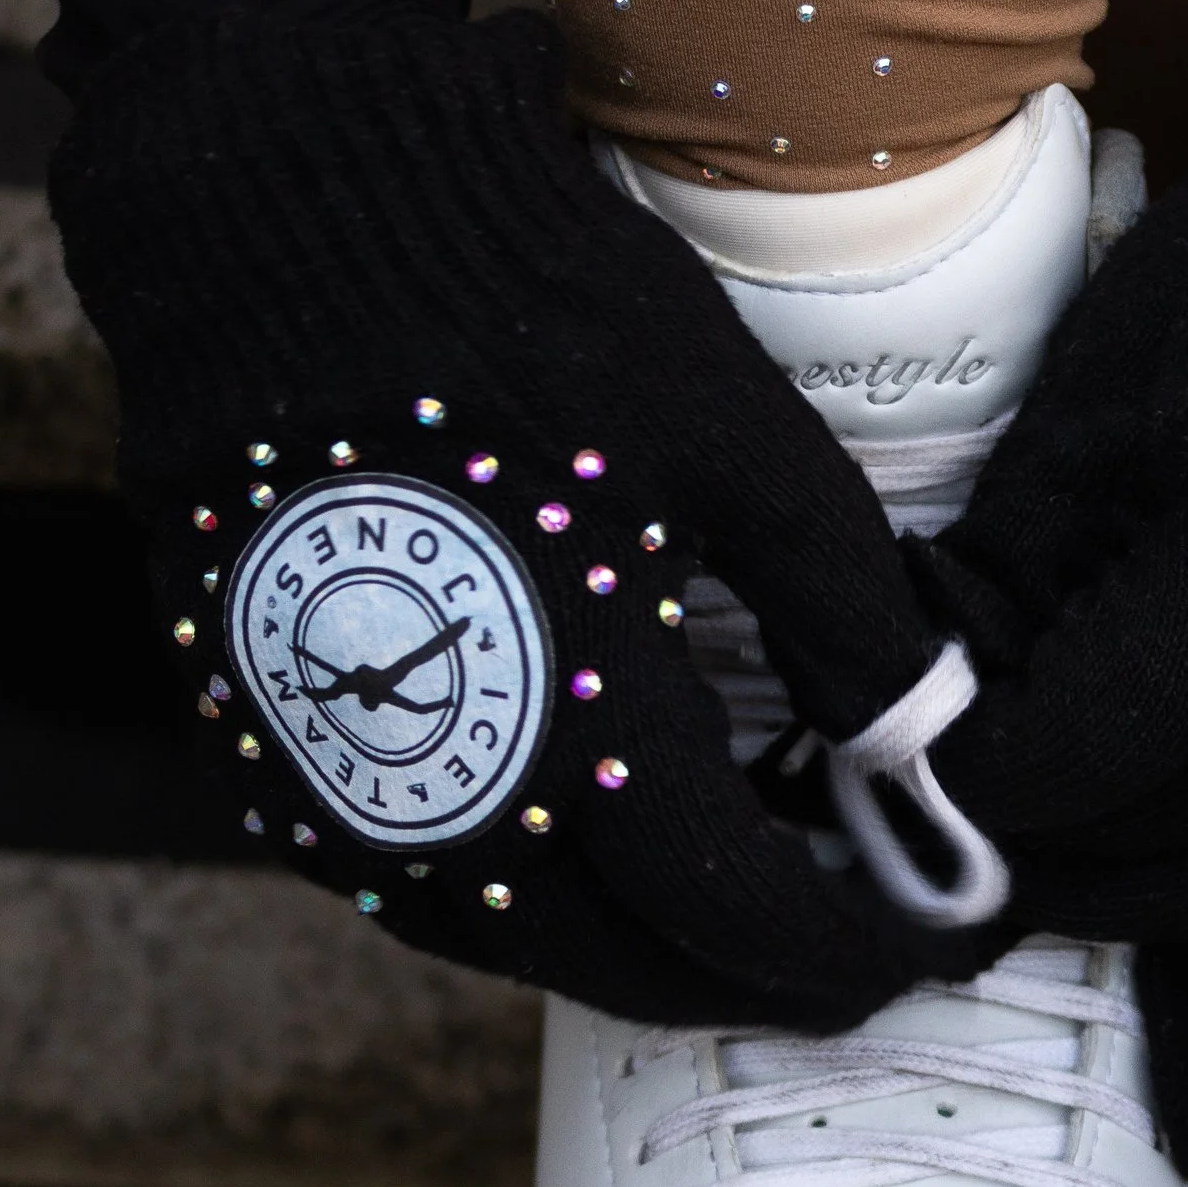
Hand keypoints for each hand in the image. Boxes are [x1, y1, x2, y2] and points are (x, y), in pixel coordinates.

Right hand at [53, 0, 947, 1027]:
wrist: (293, 211)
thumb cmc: (530, 310)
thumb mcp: (742, 446)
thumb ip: (850, 620)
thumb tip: (931, 746)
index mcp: (570, 711)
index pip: (728, 908)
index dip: (837, 951)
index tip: (921, 951)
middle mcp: (432, 778)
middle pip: (610, 958)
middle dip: (736, 976)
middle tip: (831, 958)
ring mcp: (322, 765)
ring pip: (492, 933)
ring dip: (616, 946)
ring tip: (717, 915)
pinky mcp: (256, 724)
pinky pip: (393, 868)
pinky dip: (504, 889)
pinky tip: (577, 849)